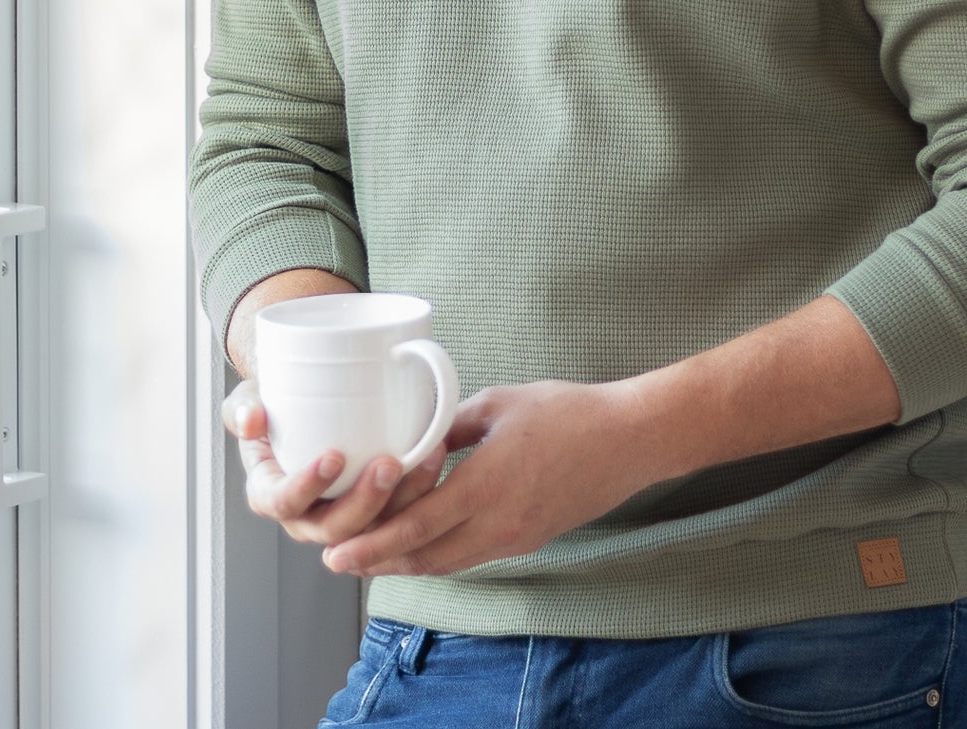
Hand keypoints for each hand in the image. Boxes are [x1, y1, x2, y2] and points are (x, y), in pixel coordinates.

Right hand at [221, 376, 447, 546]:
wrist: (296, 410)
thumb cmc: (270, 404)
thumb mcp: (247, 400)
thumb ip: (242, 407)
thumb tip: (252, 419)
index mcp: (270, 494)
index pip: (284, 503)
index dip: (308, 487)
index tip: (333, 456)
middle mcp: (305, 518)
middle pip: (336, 528)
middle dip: (365, 501)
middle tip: (389, 462)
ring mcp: (341, 521)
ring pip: (373, 531)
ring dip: (403, 502)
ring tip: (427, 459)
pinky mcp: (372, 515)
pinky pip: (396, 521)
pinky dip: (419, 498)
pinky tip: (435, 463)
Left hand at [320, 378, 657, 577]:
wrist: (630, 441)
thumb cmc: (568, 413)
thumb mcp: (498, 404)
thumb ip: (450, 424)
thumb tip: (416, 435)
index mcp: (486, 486)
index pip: (417, 527)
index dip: (372, 544)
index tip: (336, 551)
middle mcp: (499, 523)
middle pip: (424, 557)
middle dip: (377, 562)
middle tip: (338, 562)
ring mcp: (515, 538)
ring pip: (447, 563)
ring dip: (406, 563)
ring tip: (369, 559)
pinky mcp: (528, 540)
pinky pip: (471, 556)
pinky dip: (437, 556)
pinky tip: (419, 547)